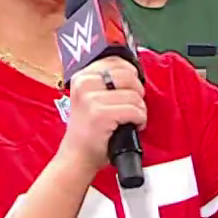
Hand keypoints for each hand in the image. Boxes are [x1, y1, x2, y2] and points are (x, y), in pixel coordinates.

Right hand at [58, 58, 146, 173]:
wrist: (77, 156)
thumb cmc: (88, 129)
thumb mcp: (90, 97)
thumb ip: (106, 81)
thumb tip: (133, 71)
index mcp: (81, 77)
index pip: (115, 61)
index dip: (131, 74)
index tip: (131, 88)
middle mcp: (84, 84)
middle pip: (128, 76)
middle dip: (137, 93)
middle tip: (131, 106)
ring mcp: (91, 99)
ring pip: (134, 95)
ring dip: (139, 110)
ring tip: (130, 119)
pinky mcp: (101, 114)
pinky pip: (135, 111)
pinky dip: (140, 120)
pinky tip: (132, 126)